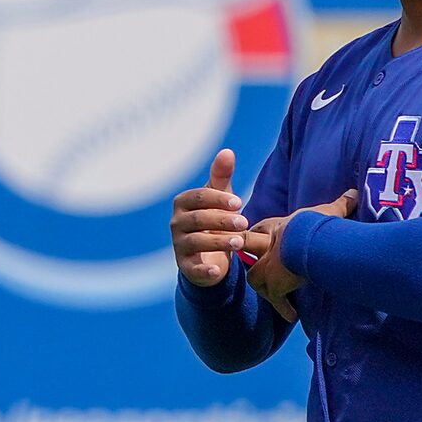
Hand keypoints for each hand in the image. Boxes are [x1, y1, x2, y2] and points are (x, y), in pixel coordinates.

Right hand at [169, 148, 250, 286]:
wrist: (211, 253)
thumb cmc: (215, 219)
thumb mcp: (220, 198)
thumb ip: (222, 176)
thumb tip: (227, 151)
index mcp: (183, 203)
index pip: (198, 198)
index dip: (217, 199)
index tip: (238, 202)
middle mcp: (176, 223)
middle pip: (197, 219)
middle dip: (221, 220)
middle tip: (244, 222)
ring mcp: (179, 245)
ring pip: (196, 241)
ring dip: (218, 241)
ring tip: (241, 241)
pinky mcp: (185, 266)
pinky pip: (192, 268)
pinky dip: (204, 270)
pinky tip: (218, 270)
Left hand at [242, 189, 356, 318]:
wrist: (311, 242)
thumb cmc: (319, 224)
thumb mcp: (329, 212)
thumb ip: (342, 203)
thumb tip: (355, 192)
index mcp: (278, 227)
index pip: (261, 227)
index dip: (258, 231)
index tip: (257, 235)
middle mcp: (269, 247)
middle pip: (249, 249)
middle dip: (249, 255)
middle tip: (256, 265)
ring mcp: (269, 268)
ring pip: (255, 278)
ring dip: (263, 286)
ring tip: (274, 295)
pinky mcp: (275, 286)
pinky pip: (276, 300)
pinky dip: (283, 308)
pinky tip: (292, 316)